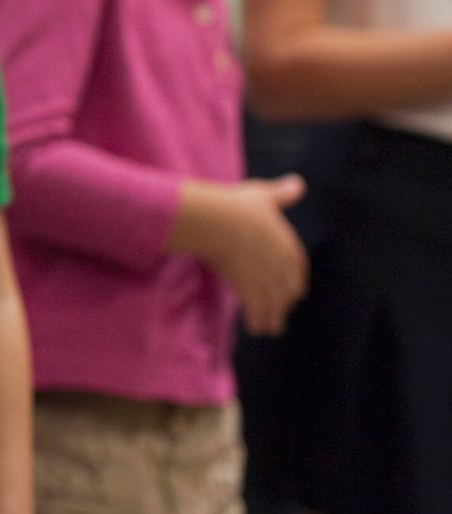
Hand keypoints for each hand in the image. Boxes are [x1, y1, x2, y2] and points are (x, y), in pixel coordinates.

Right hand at [178, 175, 307, 334]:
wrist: (215, 220)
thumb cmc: (236, 205)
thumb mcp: (262, 195)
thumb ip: (281, 193)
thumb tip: (299, 184)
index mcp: (286, 243)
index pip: (297, 267)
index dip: (294, 280)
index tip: (293, 292)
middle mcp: (280, 263)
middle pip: (287, 289)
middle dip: (284, 302)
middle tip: (280, 313)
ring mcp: (264, 277)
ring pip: (274, 303)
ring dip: (273, 317)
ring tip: (269, 329)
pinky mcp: (246, 286)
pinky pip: (256, 308)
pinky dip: (258, 319)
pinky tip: (254, 328)